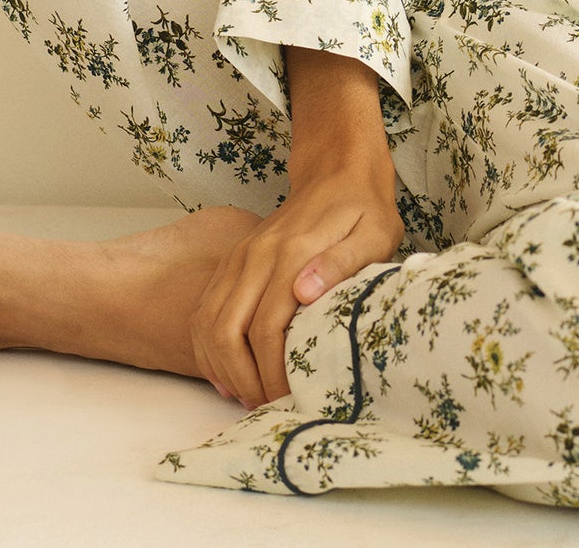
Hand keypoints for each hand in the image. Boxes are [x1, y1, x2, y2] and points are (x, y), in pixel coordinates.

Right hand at [189, 157, 404, 408]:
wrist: (339, 171)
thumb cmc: (365, 209)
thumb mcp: (374, 233)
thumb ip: (342, 263)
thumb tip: (304, 293)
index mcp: (292, 254)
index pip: (267, 329)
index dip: (273, 372)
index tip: (288, 399)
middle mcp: (256, 256)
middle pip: (227, 332)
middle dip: (243, 379)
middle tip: (266, 407)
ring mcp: (240, 257)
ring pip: (208, 323)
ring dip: (221, 367)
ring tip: (247, 396)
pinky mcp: (234, 260)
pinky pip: (205, 309)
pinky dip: (207, 347)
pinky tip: (226, 372)